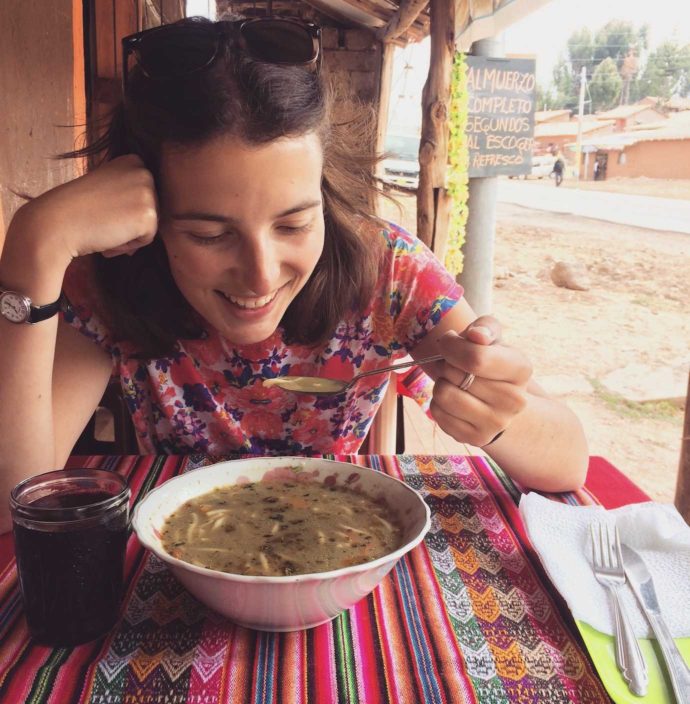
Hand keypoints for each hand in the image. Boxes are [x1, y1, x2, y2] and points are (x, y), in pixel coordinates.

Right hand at [15, 155, 157, 264]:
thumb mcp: (105, 185)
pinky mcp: (148, 216)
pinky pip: (147, 239)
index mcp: (133, 161)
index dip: (123, 209)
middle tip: (101, 219)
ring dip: (127, 235)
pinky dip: (129, 245)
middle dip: (127, 223)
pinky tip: (108, 236)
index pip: (144, 196)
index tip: (102, 206)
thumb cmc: (76, 207)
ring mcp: (148, 193)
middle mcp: (144, 172)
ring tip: (103, 227)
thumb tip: (143, 210)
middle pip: (150, 210)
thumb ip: (126, 191)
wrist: (57, 221)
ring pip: (148, 226)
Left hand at [429, 316, 532, 446]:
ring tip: (454, 382)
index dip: (452, 345)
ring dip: (441, 383)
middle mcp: (514, 400)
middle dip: (446, 363)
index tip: (449, 341)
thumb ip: (485, 327)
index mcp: (521, 369)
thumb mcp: (492, 338)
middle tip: (455, 365)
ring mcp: (496, 423)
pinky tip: (454, 399)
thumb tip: (477, 335)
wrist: (502, 403)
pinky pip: (437, 413)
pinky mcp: (476, 438)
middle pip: (454, 374)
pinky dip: (438, 403)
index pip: (475, 357)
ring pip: (443, 394)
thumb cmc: (492, 362)